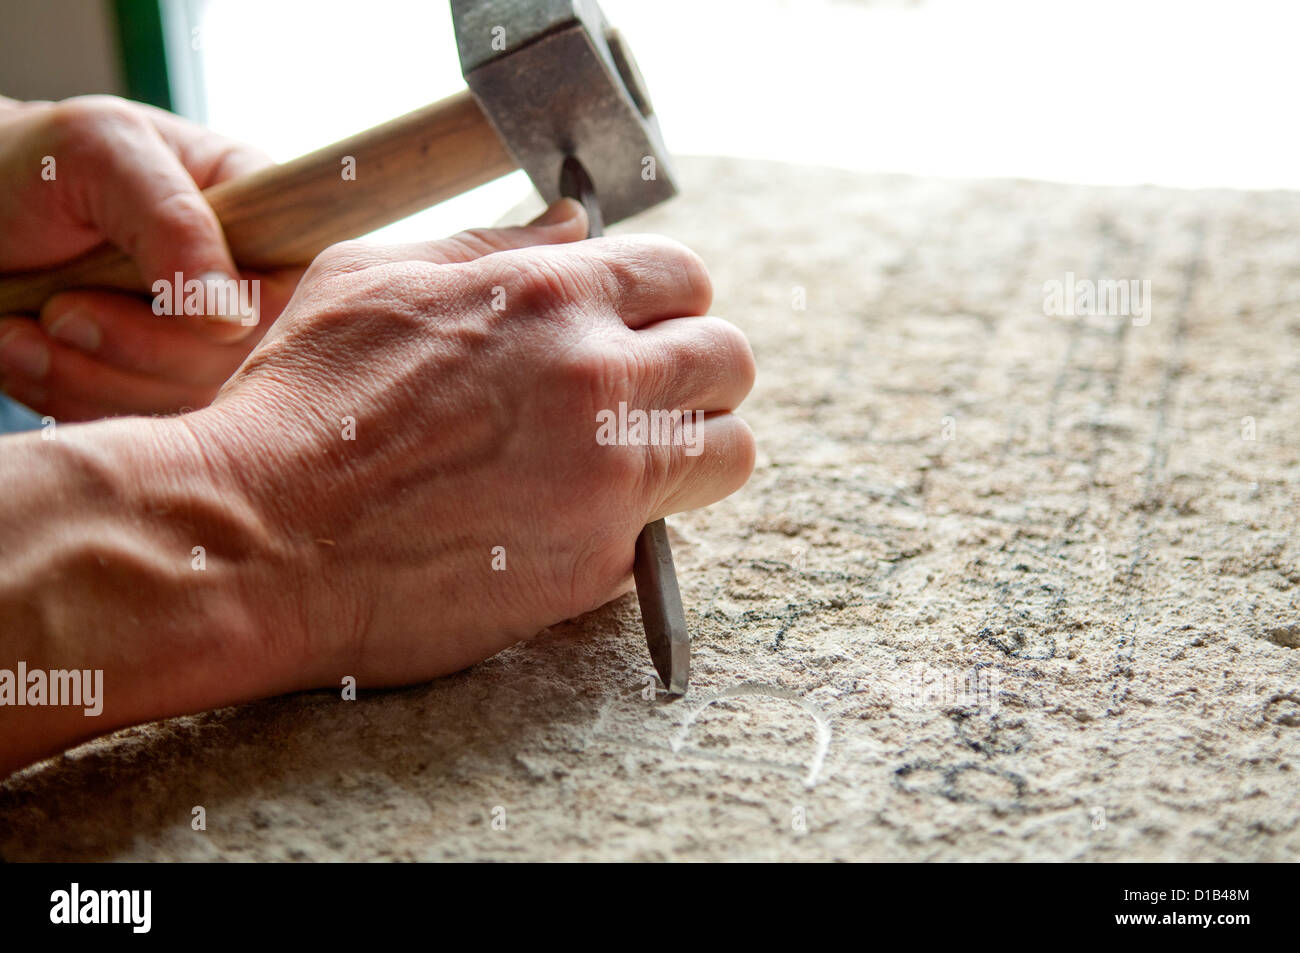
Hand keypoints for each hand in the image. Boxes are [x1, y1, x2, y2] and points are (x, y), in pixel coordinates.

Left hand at [0, 95, 300, 419]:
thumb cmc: (33, 162)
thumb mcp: (102, 152)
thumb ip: (175, 221)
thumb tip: (236, 316)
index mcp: (263, 222)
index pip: (291, 297)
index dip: (234, 321)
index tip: (155, 300)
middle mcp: (245, 289)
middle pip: (239, 364)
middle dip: (139, 349)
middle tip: (61, 310)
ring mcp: (200, 343)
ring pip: (187, 404)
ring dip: (90, 376)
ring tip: (27, 327)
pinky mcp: (154, 384)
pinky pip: (138, 426)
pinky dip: (69, 397)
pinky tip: (24, 351)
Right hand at [187, 199, 756, 686]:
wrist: (258, 540)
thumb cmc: (300, 402)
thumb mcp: (375, 278)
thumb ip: (493, 246)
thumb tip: (574, 228)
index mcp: (555, 297)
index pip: (685, 277)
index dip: (669, 302)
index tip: (643, 328)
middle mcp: (602, 381)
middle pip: (730, 361)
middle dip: (699, 373)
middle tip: (646, 396)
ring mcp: (608, 479)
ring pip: (729, 453)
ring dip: (694, 452)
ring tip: (629, 462)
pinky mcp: (597, 564)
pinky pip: (658, 535)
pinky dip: (626, 527)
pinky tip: (557, 523)